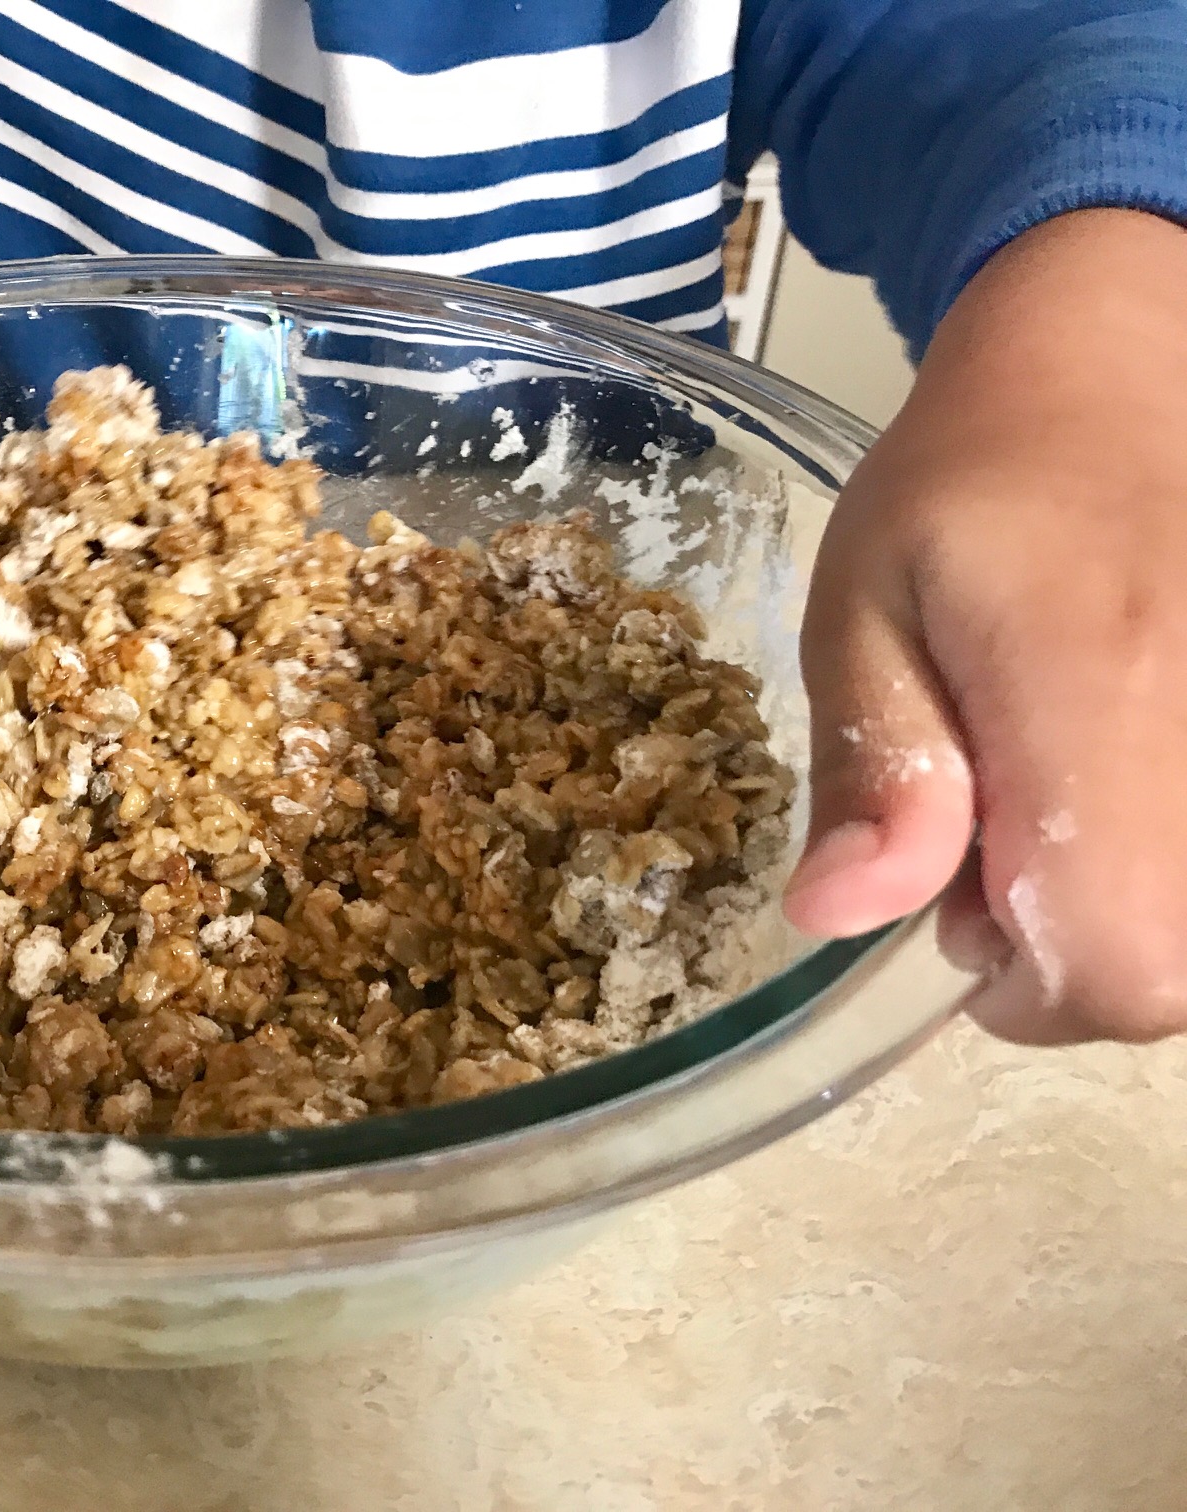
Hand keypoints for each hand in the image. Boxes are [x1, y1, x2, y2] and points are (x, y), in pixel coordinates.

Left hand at [784, 209, 1186, 1043]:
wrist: (1128, 370)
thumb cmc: (971, 485)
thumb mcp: (865, 611)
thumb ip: (873, 765)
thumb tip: (841, 916)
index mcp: (1100, 693)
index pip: (1118, 965)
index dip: (1022, 987)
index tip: (956, 912)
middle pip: (1170, 976)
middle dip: (1068, 949)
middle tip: (1001, 831)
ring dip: (1123, 904)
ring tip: (1063, 788)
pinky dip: (1159, 856)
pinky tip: (1116, 774)